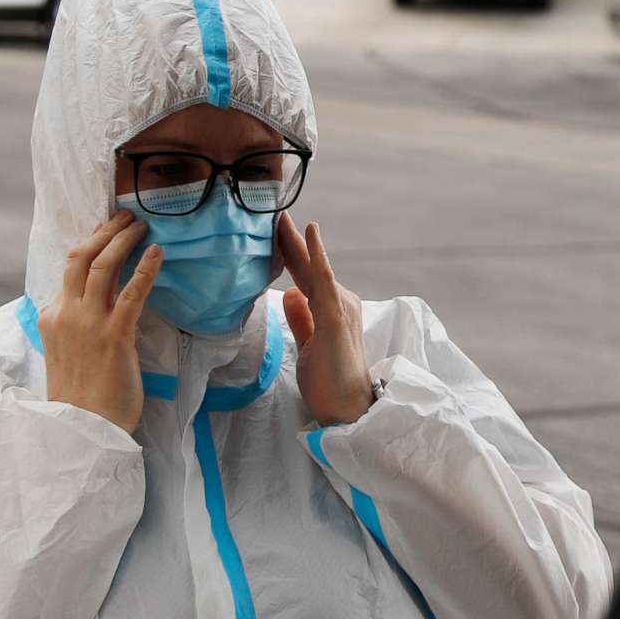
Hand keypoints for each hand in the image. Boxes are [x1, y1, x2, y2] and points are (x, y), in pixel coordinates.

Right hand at [39, 213, 160, 434]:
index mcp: (52, 317)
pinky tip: (157, 253)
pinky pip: (131, 294)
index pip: (69, 272)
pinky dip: (145, 269)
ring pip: (103, 267)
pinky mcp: (115, 336)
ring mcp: (89, 323)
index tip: (106, 234)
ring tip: (140, 226)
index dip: (89, 247)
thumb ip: (72, 328)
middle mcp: (66, 314)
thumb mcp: (65, 354)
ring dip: (123, 241)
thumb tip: (87, 310)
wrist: (81, 429)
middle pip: (81, 259)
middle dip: (104, 233)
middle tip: (125, 218)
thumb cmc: (79, 399)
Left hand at [276, 210, 371, 424]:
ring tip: (281, 217)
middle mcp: (340, 301)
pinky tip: (309, 233)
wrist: (346, 406)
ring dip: (298, 241)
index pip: (306, 276)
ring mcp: (340, 306)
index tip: (273, 232)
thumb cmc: (329, 380)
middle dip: (291, 240)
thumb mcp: (308, 344)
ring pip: (313, 268)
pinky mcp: (335, 315)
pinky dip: (317, 254)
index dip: (290, 254)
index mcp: (331, 308)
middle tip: (274, 211)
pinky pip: (323, 278)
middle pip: (309, 267)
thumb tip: (289, 294)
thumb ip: (301, 318)